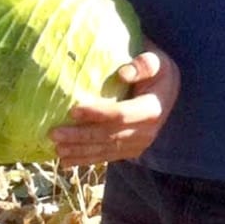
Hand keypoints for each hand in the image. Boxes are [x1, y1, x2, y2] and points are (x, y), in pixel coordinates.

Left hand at [51, 46, 178, 167]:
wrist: (171, 93)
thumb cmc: (158, 72)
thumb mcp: (157, 61)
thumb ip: (145, 64)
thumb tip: (124, 72)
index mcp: (151, 109)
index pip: (120, 114)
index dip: (97, 114)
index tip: (73, 111)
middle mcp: (146, 131)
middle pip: (108, 136)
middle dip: (80, 137)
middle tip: (54, 134)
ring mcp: (139, 144)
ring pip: (105, 150)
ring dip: (79, 151)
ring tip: (56, 150)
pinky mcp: (132, 151)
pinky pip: (107, 156)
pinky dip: (86, 160)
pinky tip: (66, 162)